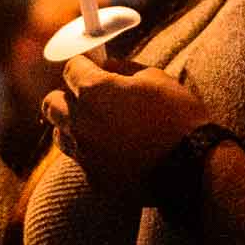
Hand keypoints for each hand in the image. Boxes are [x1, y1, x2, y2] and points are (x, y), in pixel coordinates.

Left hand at [42, 53, 211, 199]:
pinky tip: (117, 151)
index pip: (70, 68)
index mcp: (94, 91)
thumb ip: (124, 68)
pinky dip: (93, 153)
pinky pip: (82, 160)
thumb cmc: (178, 116)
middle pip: (51, 104)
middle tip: (88, 96)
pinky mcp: (95, 179)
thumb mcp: (156, 78)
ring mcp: (85, 154)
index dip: (82, 65)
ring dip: (73, 126)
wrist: (193, 167)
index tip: (90, 66)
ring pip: (60, 135)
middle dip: (66, 95)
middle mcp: (80, 122)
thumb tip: (106, 66)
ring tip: (100, 126)